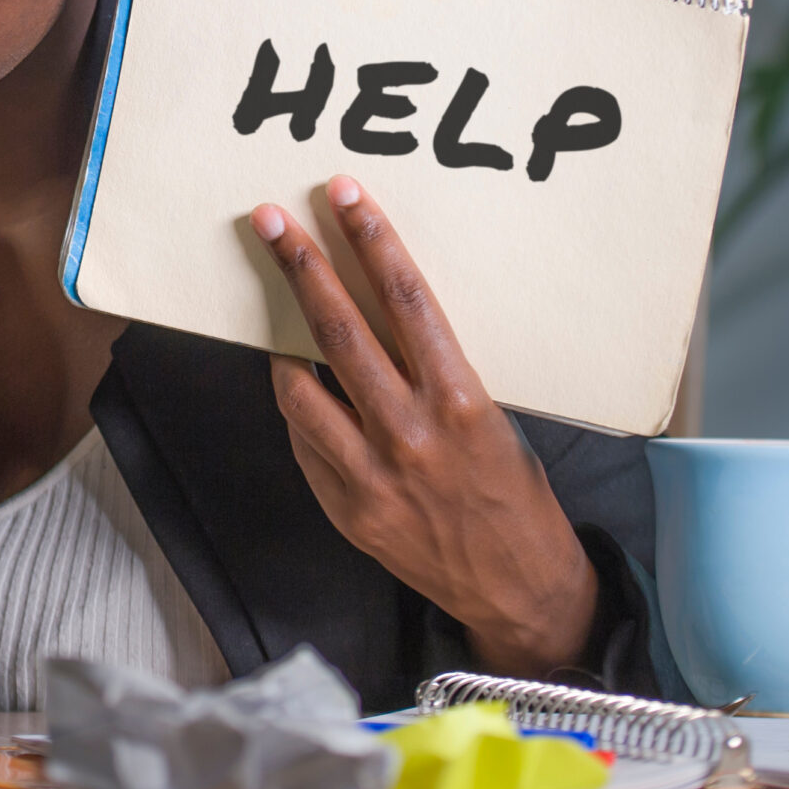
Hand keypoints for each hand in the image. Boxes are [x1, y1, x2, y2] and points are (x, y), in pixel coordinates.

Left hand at [251, 177, 598, 676]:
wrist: (519, 591)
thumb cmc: (515, 496)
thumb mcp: (494, 419)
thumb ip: (436, 373)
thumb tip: (381, 314)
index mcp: (461, 403)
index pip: (407, 302)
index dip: (371, 242)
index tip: (345, 197)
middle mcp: (410, 436)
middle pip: (339, 332)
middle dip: (301, 267)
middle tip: (270, 221)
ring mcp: (370, 476)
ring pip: (299, 388)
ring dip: (279, 337)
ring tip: (269, 301)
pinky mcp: (345, 508)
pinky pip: (305, 439)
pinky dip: (297, 403)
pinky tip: (297, 380)